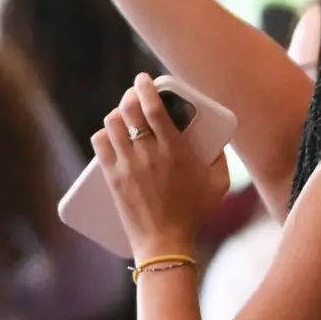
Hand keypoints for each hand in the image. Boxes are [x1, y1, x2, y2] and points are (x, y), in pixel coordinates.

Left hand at [91, 74, 226, 262]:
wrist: (165, 241)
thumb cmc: (195, 213)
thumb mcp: (219, 184)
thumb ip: (220, 158)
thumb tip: (216, 141)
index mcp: (175, 150)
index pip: (153, 108)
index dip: (146, 87)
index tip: (144, 79)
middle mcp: (148, 153)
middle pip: (129, 110)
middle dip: (130, 96)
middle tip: (134, 96)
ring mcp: (127, 165)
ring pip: (112, 124)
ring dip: (117, 114)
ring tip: (124, 116)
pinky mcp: (112, 177)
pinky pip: (100, 144)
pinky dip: (104, 134)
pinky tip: (110, 134)